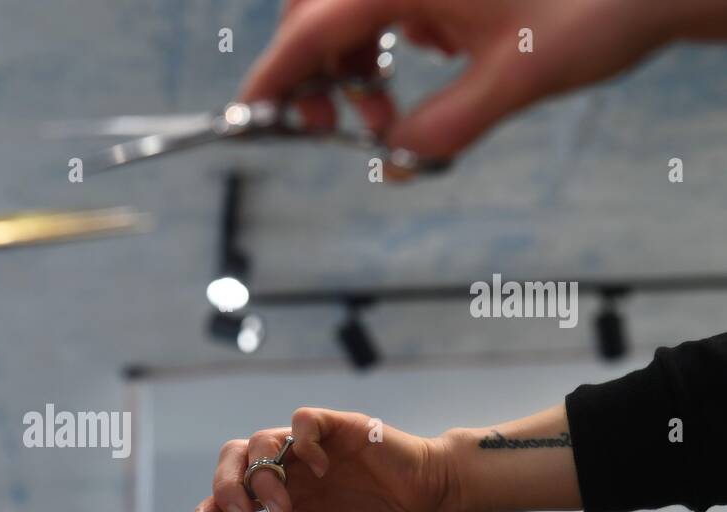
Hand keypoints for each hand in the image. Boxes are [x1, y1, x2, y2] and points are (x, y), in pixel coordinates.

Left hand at [182, 408, 455, 511]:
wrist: (428, 495)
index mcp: (283, 491)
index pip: (233, 490)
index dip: (209, 506)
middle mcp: (289, 464)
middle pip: (235, 458)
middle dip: (226, 487)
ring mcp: (310, 445)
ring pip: (262, 440)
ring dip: (263, 476)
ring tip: (281, 511)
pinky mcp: (338, 426)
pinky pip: (304, 421)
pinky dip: (302, 443)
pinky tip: (317, 469)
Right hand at [243, 0, 682, 163]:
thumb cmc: (594, 4)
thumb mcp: (511, 80)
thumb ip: (439, 130)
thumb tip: (391, 166)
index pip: (310, 28)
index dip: (272, 79)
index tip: (245, 119)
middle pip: (315, 13)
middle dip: (309, 74)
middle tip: (328, 130)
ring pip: (346, 11)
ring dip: (348, 66)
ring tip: (382, 116)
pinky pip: (383, 4)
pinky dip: (381, 44)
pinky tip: (412, 75)